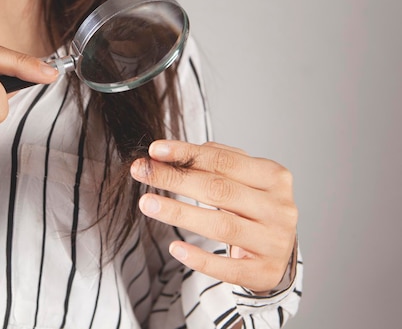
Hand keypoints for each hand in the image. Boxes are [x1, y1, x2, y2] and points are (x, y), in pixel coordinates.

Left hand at [131, 140, 297, 292]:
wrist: (282, 251)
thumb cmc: (255, 207)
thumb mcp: (243, 179)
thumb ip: (214, 162)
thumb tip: (172, 153)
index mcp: (274, 177)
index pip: (224, 161)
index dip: (187, 154)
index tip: (154, 150)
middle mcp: (278, 208)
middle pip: (219, 190)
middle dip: (175, 179)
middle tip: (142, 172)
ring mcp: (274, 242)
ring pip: (222, 226)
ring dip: (179, 213)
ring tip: (147, 203)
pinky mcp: (265, 272)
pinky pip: (227, 267)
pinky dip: (199, 258)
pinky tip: (175, 248)